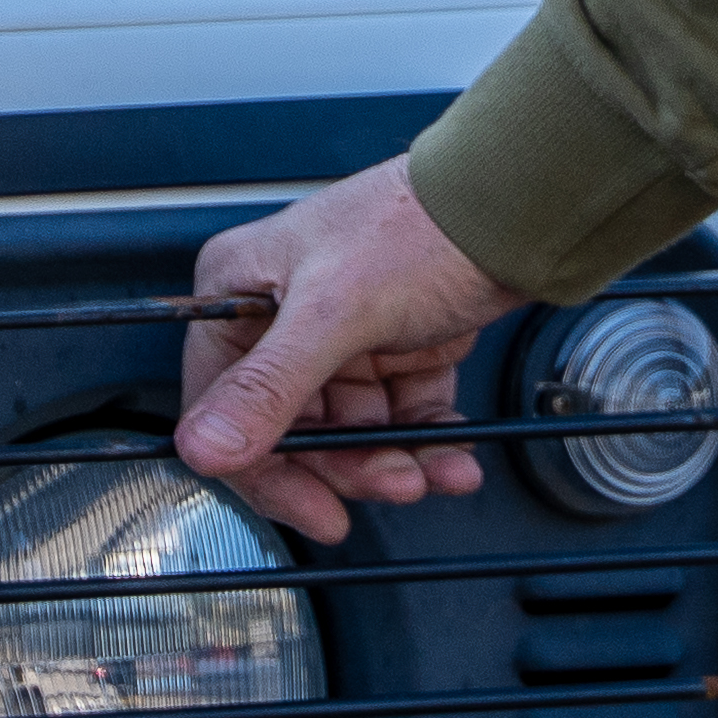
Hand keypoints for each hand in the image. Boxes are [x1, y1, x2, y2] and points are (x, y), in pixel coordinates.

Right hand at [171, 155, 530, 548]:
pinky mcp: (393, 351)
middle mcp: (282, 317)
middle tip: (393, 482)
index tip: (314, 510)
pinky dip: (427, 443)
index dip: (266, 469)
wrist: (511, 207)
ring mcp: (340, 337)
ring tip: (431, 469)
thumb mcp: (334, 310)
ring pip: (352, 434)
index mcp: (240, 293)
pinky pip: (400, 420)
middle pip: (293, 431)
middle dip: (349, 466)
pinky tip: (453, 456)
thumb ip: (270, 386)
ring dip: (395, 461)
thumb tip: (205, 447)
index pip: (225, 407)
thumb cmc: (417, 224)